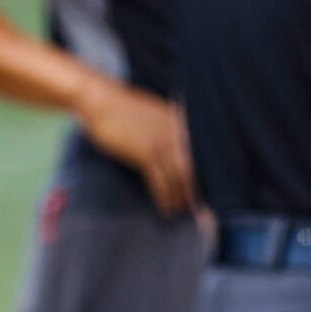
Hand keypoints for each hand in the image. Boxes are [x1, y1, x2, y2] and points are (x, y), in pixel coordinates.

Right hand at [74, 74, 194, 215]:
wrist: (101, 99)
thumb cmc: (125, 109)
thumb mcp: (157, 116)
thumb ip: (172, 131)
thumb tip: (183, 152)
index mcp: (183, 125)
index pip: (202, 156)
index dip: (207, 178)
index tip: (209, 194)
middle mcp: (179, 134)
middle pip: (195, 170)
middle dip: (197, 192)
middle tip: (202, 211)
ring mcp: (164, 143)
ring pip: (180, 178)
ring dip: (181, 198)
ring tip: (182, 212)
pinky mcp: (147, 153)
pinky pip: (161, 181)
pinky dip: (166, 197)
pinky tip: (167, 208)